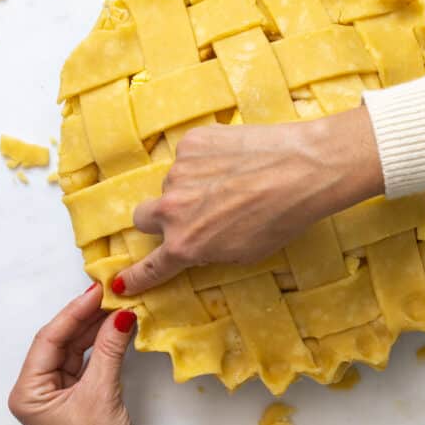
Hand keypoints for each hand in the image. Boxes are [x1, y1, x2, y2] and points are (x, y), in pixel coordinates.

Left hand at [8, 285, 181, 424]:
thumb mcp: (103, 392)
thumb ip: (109, 348)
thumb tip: (120, 314)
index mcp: (27, 392)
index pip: (49, 339)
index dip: (74, 312)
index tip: (96, 291)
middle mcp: (35, 392)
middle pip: (59, 343)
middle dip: (85, 319)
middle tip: (110, 295)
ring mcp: (55, 397)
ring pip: (73, 352)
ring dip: (94, 331)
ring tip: (116, 308)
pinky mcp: (75, 402)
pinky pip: (84, 365)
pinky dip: (99, 349)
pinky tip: (114, 332)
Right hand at [116, 105, 383, 295]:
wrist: (304, 168)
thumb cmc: (283, 217)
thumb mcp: (245, 253)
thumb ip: (210, 251)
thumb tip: (199, 243)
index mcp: (186, 245)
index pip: (151, 266)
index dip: (134, 276)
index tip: (119, 281)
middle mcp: (173, 209)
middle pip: (143, 216)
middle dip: (159, 218)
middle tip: (190, 213)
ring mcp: (179, 172)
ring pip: (172, 182)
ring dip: (191, 184)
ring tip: (232, 180)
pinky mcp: (191, 142)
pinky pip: (189, 154)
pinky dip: (206, 158)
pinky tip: (235, 159)